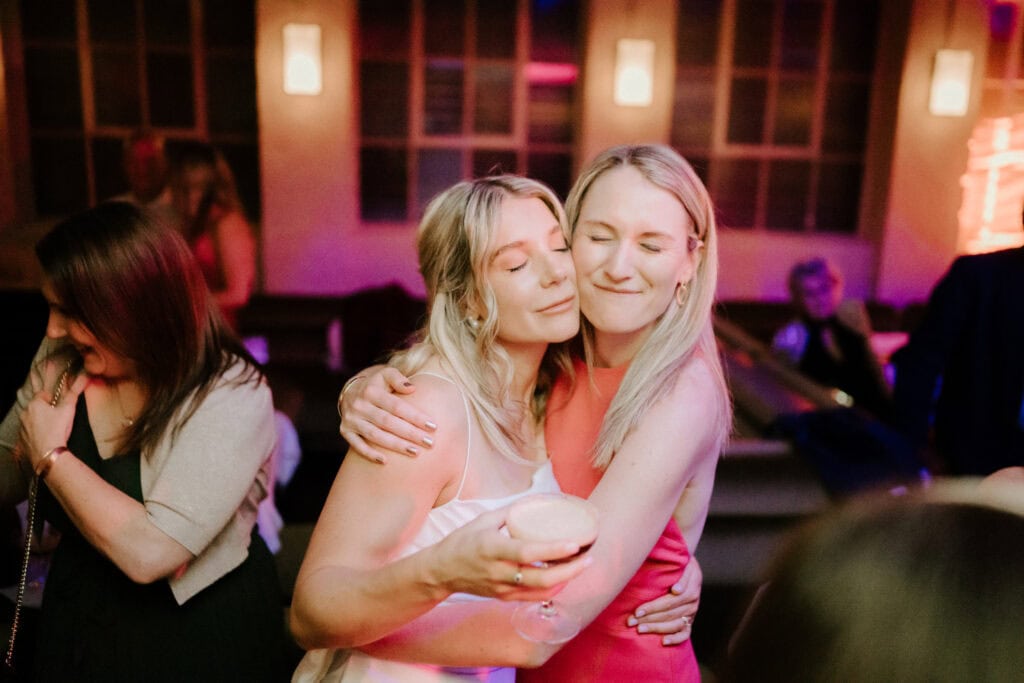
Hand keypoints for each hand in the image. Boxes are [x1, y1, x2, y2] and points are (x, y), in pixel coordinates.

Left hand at [19, 359, 87, 471]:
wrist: (48, 454)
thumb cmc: (57, 430)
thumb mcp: (68, 410)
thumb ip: (75, 392)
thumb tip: (85, 377)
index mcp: (35, 404)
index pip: (42, 394)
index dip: (51, 397)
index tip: (58, 402)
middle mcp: (25, 414)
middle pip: (35, 407)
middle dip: (44, 409)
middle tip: (57, 416)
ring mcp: (22, 428)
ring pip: (31, 420)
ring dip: (39, 422)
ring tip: (52, 429)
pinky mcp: (22, 440)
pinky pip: (29, 433)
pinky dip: (35, 434)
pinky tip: (45, 439)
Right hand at [339, 366, 437, 463]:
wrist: (351, 391)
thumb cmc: (377, 384)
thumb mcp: (386, 374)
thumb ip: (398, 379)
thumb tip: (412, 388)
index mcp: (371, 391)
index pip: (397, 406)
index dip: (415, 417)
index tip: (433, 426)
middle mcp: (359, 405)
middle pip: (388, 422)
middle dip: (410, 434)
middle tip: (429, 443)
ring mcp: (351, 419)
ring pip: (375, 435)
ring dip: (396, 445)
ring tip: (415, 452)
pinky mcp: (345, 431)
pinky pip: (357, 445)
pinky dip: (369, 454)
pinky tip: (385, 461)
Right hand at [430, 507, 591, 602]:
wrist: (441, 571)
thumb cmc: (463, 541)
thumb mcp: (483, 520)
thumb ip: (511, 511)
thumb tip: (537, 499)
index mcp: (493, 548)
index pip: (527, 552)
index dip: (553, 550)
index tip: (574, 544)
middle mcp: (499, 572)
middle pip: (541, 579)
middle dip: (570, 570)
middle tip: (588, 558)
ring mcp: (502, 588)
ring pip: (541, 592)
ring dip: (566, 580)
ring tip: (582, 565)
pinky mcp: (504, 598)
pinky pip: (534, 598)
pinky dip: (553, 589)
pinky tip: (564, 577)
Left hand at [626, 556, 701, 645]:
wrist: (688, 565)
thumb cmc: (677, 561)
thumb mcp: (680, 560)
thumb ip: (676, 571)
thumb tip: (675, 590)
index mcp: (691, 585)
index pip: (670, 601)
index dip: (653, 607)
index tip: (637, 611)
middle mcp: (692, 600)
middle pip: (669, 613)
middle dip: (648, 618)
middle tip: (631, 621)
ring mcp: (691, 612)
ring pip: (674, 624)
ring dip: (656, 628)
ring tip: (639, 629)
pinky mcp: (690, 621)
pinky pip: (685, 633)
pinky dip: (675, 639)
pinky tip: (663, 642)